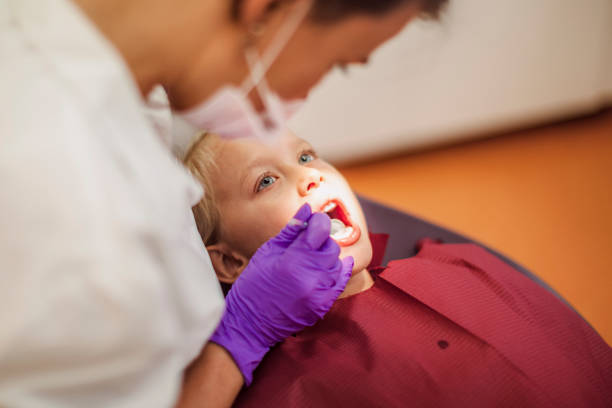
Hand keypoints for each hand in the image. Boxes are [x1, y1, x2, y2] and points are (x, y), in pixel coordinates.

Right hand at [210, 203, 352, 383]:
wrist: (250, 323)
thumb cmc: (253, 285)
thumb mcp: (267, 252)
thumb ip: (291, 230)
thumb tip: (307, 210)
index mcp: (293, 261)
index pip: (320, 230)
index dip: (318, 222)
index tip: (313, 221)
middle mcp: (310, 277)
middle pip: (331, 247)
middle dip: (322, 241)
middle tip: (308, 242)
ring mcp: (319, 294)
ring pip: (337, 264)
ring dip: (326, 258)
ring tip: (310, 260)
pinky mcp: (323, 306)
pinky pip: (340, 282)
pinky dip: (337, 272)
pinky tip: (330, 266)